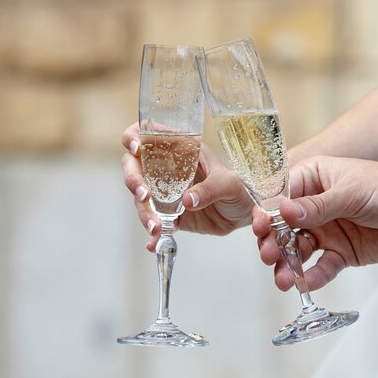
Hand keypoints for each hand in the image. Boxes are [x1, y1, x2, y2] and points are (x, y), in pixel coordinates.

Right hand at [121, 123, 252, 250]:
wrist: (244, 214)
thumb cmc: (240, 188)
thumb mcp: (230, 184)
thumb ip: (210, 189)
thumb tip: (187, 200)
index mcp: (182, 149)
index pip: (150, 133)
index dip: (134, 136)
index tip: (135, 148)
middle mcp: (169, 167)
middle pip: (135, 166)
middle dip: (134, 180)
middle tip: (145, 196)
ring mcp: (166, 191)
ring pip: (141, 198)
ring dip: (144, 212)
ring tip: (155, 228)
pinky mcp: (169, 214)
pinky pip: (154, 221)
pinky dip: (152, 234)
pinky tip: (153, 244)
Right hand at [253, 156, 377, 290]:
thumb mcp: (351, 192)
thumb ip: (317, 206)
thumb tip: (282, 212)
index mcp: (314, 179)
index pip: (281, 195)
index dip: (267, 211)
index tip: (259, 227)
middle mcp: (316, 205)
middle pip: (284, 226)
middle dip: (274, 241)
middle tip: (269, 254)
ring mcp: (327, 230)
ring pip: (298, 249)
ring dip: (288, 264)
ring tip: (282, 278)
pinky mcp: (341, 252)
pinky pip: (322, 266)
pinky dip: (313, 276)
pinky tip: (305, 283)